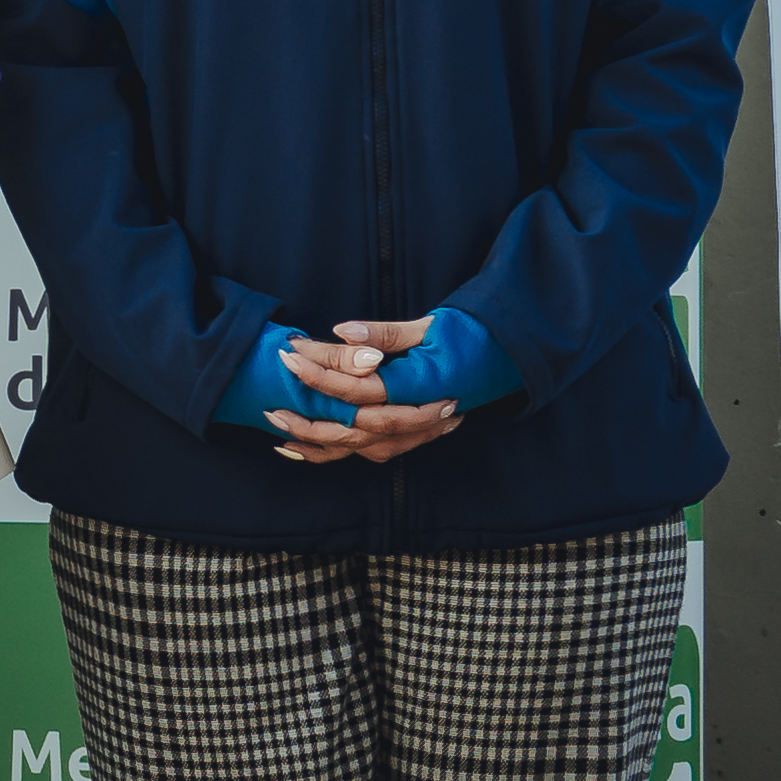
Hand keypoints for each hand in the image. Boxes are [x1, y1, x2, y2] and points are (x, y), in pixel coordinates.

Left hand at [258, 317, 470, 466]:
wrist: (507, 359)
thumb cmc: (470, 336)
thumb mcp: (430, 326)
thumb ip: (386, 333)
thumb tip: (342, 332)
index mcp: (424, 387)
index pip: (363, 386)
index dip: (323, 373)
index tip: (291, 355)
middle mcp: (420, 418)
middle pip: (355, 423)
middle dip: (310, 411)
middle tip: (273, 395)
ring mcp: (416, 434)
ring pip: (358, 446)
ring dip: (315, 438)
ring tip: (276, 423)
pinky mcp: (411, 440)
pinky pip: (367, 454)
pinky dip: (331, 454)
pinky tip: (297, 449)